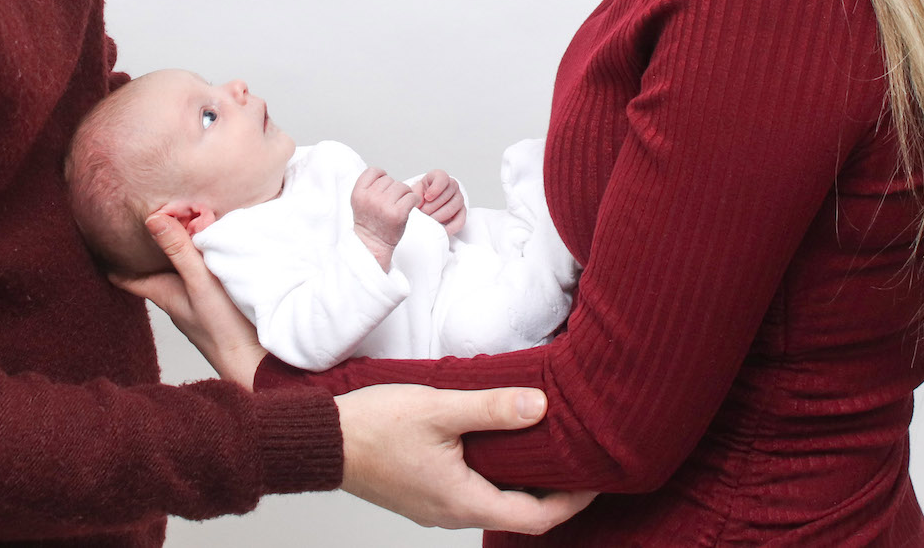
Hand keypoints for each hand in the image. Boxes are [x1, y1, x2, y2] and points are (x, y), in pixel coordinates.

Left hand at [112, 211, 265, 386]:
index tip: (102, 239)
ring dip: (175, 248)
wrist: (256, 360)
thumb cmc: (223, 328)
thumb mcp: (199, 282)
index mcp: (164, 292)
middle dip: (147, 247)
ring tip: (173, 223)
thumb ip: (179, 250)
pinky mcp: (218, 299)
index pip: (128, 277)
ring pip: (177, 269)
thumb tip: (151, 218)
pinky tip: (210, 244)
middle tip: (140, 220)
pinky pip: (201, 271)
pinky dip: (199, 255)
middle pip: (153, 269)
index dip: (114, 260)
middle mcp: (177, 295)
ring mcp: (197, 299)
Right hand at [337, 384, 595, 531]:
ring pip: (495, 502)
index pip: (536, 517)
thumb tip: (540, 405)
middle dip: (554, 491)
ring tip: (546, 447)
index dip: (573, 502)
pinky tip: (498, 445)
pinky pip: (472, 492)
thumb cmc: (375, 426)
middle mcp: (452, 513)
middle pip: (519, 513)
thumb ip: (491, 409)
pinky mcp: (423, 495)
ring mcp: (435, 508)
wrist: (326, 440)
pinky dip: (496, 475)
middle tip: (579, 458)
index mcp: (463, 501)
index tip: (597, 478)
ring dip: (523, 482)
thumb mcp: (439, 409)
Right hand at [350, 167, 416, 270]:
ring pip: (402, 186)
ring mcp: (384, 205)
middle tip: (391, 202)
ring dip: (404, 194)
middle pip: (390, 179)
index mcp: (359, 193)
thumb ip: (369, 187)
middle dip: (393, 189)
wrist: (373, 245)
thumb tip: (385, 174)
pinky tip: (410, 206)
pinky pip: (411, 196)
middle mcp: (370, 198)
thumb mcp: (361, 201)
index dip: (381, 176)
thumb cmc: (370, 223)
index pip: (374, 171)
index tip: (384, 187)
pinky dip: (414, 200)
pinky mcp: (398, 214)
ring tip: (399, 204)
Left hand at [417, 169, 466, 234]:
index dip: (435, 188)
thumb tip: (417, 201)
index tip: (427, 197)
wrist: (424, 204)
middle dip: (432, 206)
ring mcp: (458, 198)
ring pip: (453, 207)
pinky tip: (442, 230)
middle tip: (423, 214)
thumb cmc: (420, 195)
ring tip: (428, 220)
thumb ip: (415, 193)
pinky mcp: (462, 212)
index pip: (442, 178)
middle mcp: (452, 185)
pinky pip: (460, 220)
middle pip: (447, 195)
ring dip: (439, 216)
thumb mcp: (415, 190)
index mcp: (440, 176)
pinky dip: (451, 227)